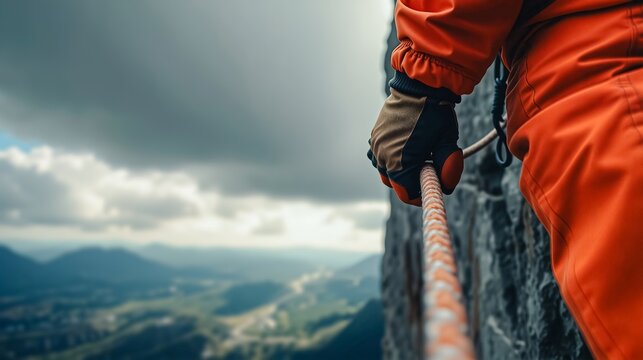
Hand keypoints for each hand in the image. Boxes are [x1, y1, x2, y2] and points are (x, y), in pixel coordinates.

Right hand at [368, 73, 463, 205]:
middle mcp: (383, 157)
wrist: (420, 86)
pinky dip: (390, 156)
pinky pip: (379, 155)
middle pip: (395, 183)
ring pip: (386, 170)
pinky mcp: (375, 135)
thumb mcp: (448, 143)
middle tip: (429, 167)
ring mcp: (376, 146)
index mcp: (399, 164)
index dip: (423, 193)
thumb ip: (448, 168)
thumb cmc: (436, 115)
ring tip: (418, 155)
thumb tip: (447, 186)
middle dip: (411, 180)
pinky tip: (404, 147)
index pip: (407, 194)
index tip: (435, 184)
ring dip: (400, 169)